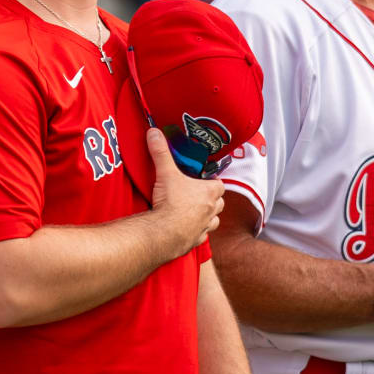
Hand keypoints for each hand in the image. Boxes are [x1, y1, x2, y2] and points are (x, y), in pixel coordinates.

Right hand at [147, 128, 224, 257]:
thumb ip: (160, 152)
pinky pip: (201, 236)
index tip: (204, 180)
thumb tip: (154, 132)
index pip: (220, 184)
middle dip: (211, 199)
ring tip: (194, 212)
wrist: (164, 233)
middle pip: (219, 203)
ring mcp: (205, 227)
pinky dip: (196, 232)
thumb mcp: (165, 173)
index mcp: (210, 192)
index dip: (212, 182)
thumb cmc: (171, 203)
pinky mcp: (195, 241)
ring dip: (207, 216)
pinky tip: (186, 229)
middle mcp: (212, 210)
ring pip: (214, 220)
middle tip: (198, 195)